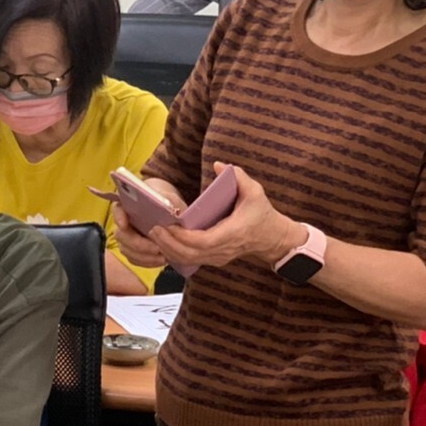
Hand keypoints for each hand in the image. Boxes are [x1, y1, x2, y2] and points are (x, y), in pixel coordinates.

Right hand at [112, 178, 185, 269]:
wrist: (171, 214)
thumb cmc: (168, 203)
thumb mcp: (171, 199)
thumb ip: (170, 202)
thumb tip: (171, 210)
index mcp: (128, 205)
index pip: (117, 209)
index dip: (118, 218)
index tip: (124, 225)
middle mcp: (124, 221)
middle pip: (121, 234)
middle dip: (138, 244)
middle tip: (156, 248)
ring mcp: (127, 237)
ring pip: (126, 249)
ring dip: (143, 256)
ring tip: (162, 257)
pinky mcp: (133, 249)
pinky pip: (133, 259)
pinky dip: (146, 262)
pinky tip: (160, 260)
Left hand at [149, 163, 301, 271]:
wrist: (272, 238)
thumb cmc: (262, 213)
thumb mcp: (255, 192)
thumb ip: (240, 177)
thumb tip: (219, 165)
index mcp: (233, 233)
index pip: (204, 241)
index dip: (184, 236)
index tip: (169, 225)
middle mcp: (223, 250)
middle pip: (190, 253)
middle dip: (169, 243)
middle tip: (153, 229)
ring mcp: (218, 258)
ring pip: (188, 260)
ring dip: (168, 249)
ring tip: (154, 235)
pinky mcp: (213, 260)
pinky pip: (190, 260)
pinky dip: (174, 253)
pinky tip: (163, 242)